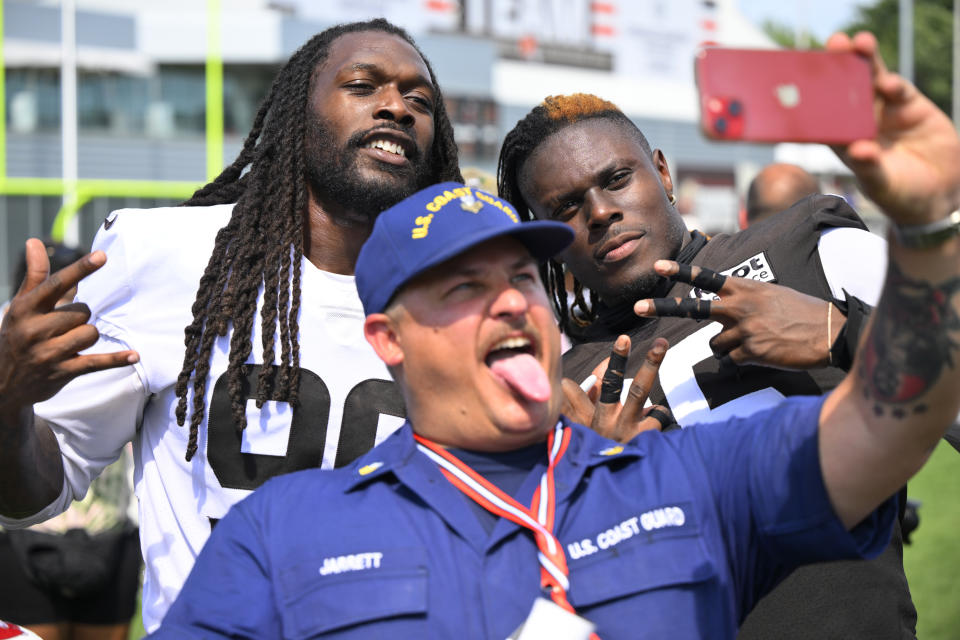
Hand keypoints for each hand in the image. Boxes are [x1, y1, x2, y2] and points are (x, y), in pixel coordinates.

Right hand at [0, 239, 138, 415]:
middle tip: (62, 326)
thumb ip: (35, 275)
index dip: (81, 269)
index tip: (102, 256)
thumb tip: (34, 242)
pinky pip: (97, 362)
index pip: (56, 284)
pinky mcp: (62, 372)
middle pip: (82, 311)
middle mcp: (34, 330)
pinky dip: (116, 359)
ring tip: (69, 343)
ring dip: (87, 336)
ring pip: (91, 333)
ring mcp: (49, 353)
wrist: (1, 383)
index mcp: (25, 309)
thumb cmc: (18, 335)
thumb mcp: (21, 306)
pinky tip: (134, 355)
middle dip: (80, 317)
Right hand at [560, 335, 672, 441]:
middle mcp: (605, 421)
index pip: (577, 388)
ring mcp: (626, 429)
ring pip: (638, 391)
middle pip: (610, 384)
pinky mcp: (645, 440)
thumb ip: (592, 402)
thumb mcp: (589, 430)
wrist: (613, 490)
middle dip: (617, 359)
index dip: (595, 370)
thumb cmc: (603, 452)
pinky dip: (659, 412)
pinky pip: (658, 415)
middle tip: (623, 338)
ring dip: (650, 365)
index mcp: (588, 419)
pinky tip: (657, 415)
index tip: (613, 347)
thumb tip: (599, 376)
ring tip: (660, 343)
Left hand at [632, 261, 840, 369]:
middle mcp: (738, 306)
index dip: (680, 271)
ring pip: (714, 344)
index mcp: (744, 288)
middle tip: (637, 308)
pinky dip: (743, 360)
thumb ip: (743, 298)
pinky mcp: (749, 351)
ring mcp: (742, 330)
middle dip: (661, 307)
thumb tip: (723, 307)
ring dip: (729, 346)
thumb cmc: (801, 311)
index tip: (658, 266)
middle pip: (691, 308)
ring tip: (757, 341)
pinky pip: (732, 360)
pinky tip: (765, 353)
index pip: (705, 278)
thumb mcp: (770, 294)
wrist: (828, 331)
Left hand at [828, 31, 959, 222]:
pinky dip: (893, 84)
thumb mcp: (882, 184)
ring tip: (860, 43)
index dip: (814, 93)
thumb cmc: (900, 194)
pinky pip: (898, 89)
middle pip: (845, 88)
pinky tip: (888, 83)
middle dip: (839, 65)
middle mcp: (860, 122)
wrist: (938, 194)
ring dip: (866, 61)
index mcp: (844, 140)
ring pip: (871, 81)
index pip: (823, 113)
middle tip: (834, 43)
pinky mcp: (910, 106)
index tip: (803, 75)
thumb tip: (858, 151)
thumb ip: (870, 167)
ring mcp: (885, 112)